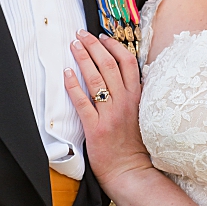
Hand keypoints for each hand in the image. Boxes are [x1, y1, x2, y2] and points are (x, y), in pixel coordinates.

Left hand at [64, 30, 152, 192]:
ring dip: (83, 59)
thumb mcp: (139, 113)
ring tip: (73, 45)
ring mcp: (110, 114)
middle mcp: (125, 102)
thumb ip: (133, 94)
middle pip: (109, 65)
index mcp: (137, 97)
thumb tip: (126, 74)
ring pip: (96, 79)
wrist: (129, 171)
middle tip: (81, 34)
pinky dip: (74, 85)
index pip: (128, 62)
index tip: (101, 36)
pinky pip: (82, 102)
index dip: (114, 46)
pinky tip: (66, 73)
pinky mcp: (95, 127)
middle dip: (94, 46)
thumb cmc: (132, 144)